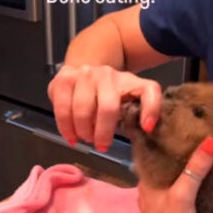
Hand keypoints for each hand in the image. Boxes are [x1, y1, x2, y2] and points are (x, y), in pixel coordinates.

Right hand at [47, 64, 161, 150]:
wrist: (89, 68)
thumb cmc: (115, 90)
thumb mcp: (137, 94)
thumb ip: (149, 107)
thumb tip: (149, 127)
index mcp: (130, 79)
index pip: (147, 92)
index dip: (151, 110)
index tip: (147, 128)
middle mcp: (106, 74)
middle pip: (107, 108)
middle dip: (103, 132)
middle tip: (101, 144)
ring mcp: (83, 75)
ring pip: (81, 110)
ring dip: (83, 131)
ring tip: (86, 139)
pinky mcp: (63, 79)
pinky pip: (61, 108)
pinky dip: (65, 127)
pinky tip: (71, 136)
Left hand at [138, 137, 212, 212]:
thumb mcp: (182, 193)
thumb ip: (195, 168)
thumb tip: (212, 139)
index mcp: (145, 184)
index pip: (148, 154)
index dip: (157, 138)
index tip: (172, 122)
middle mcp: (150, 191)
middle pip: (161, 164)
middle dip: (173, 149)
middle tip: (192, 130)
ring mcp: (162, 203)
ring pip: (170, 176)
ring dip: (182, 163)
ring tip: (199, 144)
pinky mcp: (176, 212)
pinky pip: (181, 186)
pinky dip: (188, 177)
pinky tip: (202, 172)